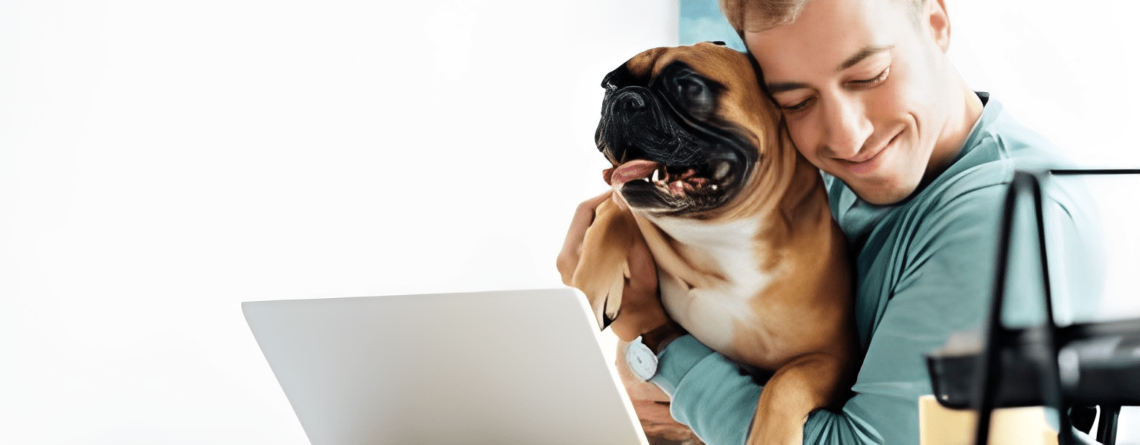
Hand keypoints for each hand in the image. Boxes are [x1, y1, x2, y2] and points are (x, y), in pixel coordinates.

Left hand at [556, 190, 671, 342]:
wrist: (636, 322)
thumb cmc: (640, 298)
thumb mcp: (641, 264)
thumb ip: (629, 231)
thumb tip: (622, 199)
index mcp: (576, 262)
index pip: (584, 213)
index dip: (604, 196)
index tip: (621, 189)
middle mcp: (565, 264)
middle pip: (581, 218)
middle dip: (604, 205)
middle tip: (625, 198)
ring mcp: (566, 267)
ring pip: (582, 227)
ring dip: (602, 216)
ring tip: (624, 213)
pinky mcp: (572, 268)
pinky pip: (583, 238)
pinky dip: (599, 229)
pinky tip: (617, 229)